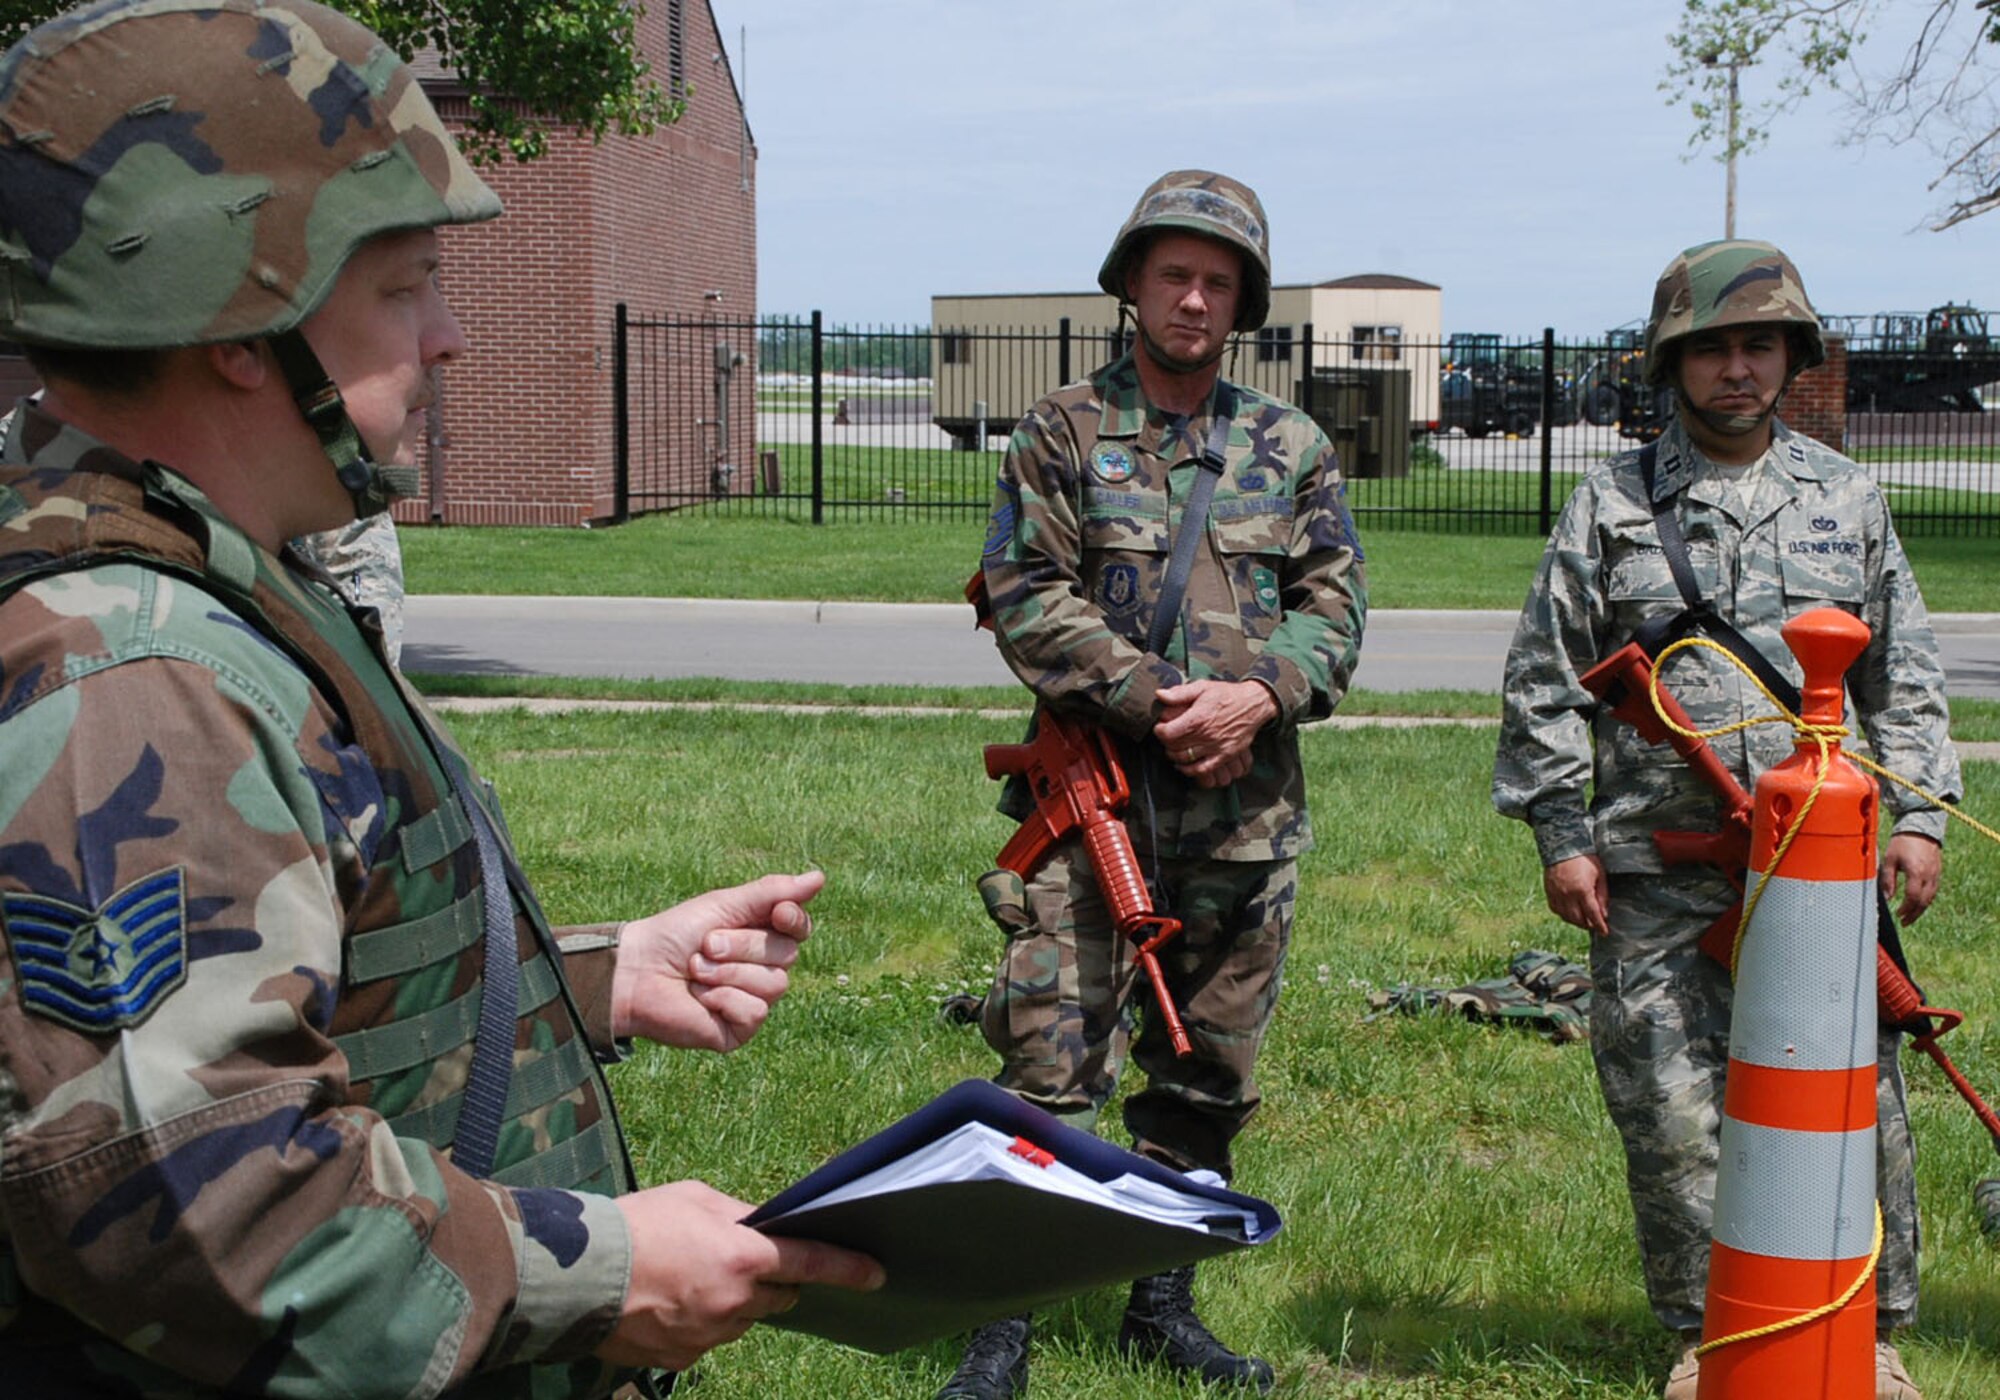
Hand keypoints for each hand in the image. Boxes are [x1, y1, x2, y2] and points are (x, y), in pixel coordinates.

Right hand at [598, 1181, 883, 1372]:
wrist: (577, 1277)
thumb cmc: (636, 1225)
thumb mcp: (693, 1199)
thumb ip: (738, 1215)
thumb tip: (763, 1225)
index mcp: (743, 1257)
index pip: (812, 1263)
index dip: (849, 1269)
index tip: (877, 1274)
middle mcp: (736, 1302)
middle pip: (780, 1295)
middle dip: (772, 1280)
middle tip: (736, 1260)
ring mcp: (711, 1336)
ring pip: (745, 1319)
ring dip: (734, 1301)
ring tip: (688, 1276)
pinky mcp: (685, 1358)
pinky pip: (710, 1339)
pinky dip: (702, 1322)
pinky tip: (670, 1300)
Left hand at [612, 871, 823, 1051]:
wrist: (636, 970)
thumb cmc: (675, 934)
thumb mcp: (724, 905)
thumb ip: (771, 892)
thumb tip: (820, 877)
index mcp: (763, 935)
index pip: (800, 928)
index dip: (794, 919)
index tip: (777, 912)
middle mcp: (764, 968)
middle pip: (787, 955)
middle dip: (742, 946)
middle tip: (706, 945)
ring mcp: (754, 999)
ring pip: (774, 985)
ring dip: (727, 973)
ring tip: (696, 972)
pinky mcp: (740, 1028)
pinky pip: (755, 1011)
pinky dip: (723, 1000)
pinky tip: (701, 999)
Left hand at [1153, 679, 1277, 788]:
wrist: (1253, 704)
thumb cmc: (1227, 695)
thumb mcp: (1202, 687)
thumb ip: (1179, 693)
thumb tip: (1159, 695)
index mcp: (1197, 718)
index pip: (1168, 733)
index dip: (1159, 731)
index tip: (1160, 727)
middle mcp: (1206, 735)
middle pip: (1175, 747)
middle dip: (1166, 742)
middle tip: (1166, 737)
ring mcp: (1215, 747)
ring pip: (1185, 759)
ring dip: (1175, 756)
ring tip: (1173, 749)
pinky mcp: (1225, 755)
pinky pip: (1203, 769)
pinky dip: (1190, 770)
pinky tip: (1183, 765)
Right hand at [1544, 854, 1608, 936]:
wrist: (1564, 845)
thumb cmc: (1584, 858)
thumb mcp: (1600, 875)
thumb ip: (1602, 895)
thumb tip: (1604, 913)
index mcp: (1582, 890)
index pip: (1592, 914)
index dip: (1599, 925)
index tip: (1604, 932)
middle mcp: (1567, 894)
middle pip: (1578, 919)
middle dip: (1588, 924)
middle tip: (1594, 924)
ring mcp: (1556, 894)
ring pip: (1566, 917)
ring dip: (1576, 921)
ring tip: (1583, 919)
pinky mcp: (1549, 892)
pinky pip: (1555, 909)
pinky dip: (1563, 914)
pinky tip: (1570, 912)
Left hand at [1880, 833, 1941, 924]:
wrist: (1920, 828)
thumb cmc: (1902, 842)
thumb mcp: (1889, 859)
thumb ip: (1888, 879)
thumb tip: (1887, 897)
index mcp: (1916, 872)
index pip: (1913, 897)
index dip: (1906, 909)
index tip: (1898, 915)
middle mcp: (1929, 875)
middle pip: (1924, 902)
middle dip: (1914, 914)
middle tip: (1904, 922)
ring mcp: (1936, 874)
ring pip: (1930, 898)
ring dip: (1920, 909)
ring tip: (1910, 916)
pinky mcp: (1938, 872)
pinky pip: (1933, 890)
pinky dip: (1926, 900)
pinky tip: (1918, 903)